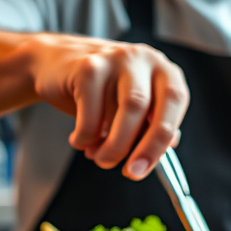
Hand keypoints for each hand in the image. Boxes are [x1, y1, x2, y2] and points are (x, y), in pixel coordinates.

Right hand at [27, 34, 188, 178]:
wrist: (55, 63)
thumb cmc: (102, 91)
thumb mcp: (132, 105)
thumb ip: (151, 125)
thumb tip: (164, 150)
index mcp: (164, 70)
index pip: (175, 102)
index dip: (161, 139)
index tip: (145, 168)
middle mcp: (143, 58)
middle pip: (144, 108)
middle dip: (138, 147)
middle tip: (129, 172)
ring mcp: (115, 59)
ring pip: (118, 113)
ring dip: (109, 146)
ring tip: (99, 156)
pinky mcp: (87, 67)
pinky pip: (89, 113)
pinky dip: (85, 136)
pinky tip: (80, 140)